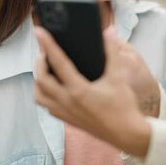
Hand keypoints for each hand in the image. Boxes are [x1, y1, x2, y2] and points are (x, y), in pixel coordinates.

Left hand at [33, 26, 151, 156]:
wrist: (127, 134)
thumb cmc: (124, 107)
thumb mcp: (119, 76)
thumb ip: (113, 51)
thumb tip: (109, 31)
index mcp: (79, 90)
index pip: (58, 62)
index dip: (47, 45)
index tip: (40, 32)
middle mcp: (67, 102)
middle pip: (41, 79)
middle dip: (39, 62)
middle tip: (45, 51)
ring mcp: (65, 112)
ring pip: (39, 95)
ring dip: (38, 80)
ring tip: (45, 68)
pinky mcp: (68, 120)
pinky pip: (47, 106)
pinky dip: (44, 94)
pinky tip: (53, 87)